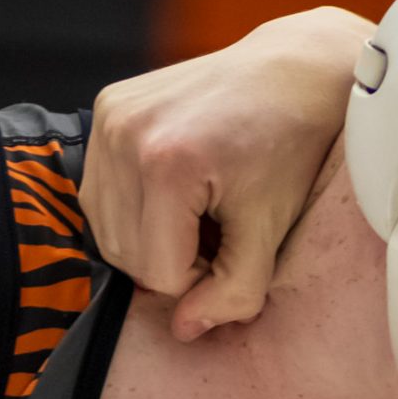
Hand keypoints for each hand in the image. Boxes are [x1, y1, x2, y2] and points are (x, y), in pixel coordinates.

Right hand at [81, 6, 368, 340]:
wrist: (295, 68)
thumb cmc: (292, 145)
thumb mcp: (272, 227)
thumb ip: (234, 290)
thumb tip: (185, 330)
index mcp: (167, 163)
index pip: (159, 274)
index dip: (201, 277)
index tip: (235, 244)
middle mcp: (126, 134)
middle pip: (127, 256)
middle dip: (173, 258)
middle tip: (219, 226)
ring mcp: (109, 117)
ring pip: (109, 232)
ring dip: (152, 236)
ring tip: (198, 207)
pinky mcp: (106, 109)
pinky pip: (103, 196)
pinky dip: (137, 207)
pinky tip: (176, 187)